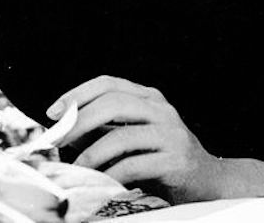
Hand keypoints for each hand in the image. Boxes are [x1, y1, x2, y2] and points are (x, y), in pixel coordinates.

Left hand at [47, 75, 223, 202]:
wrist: (209, 181)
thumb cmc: (162, 158)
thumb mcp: (133, 137)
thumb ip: (104, 130)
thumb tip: (64, 130)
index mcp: (148, 97)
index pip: (108, 83)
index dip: (77, 94)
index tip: (54, 112)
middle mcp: (160, 109)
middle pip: (113, 103)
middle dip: (79, 121)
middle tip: (58, 139)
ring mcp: (171, 133)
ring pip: (122, 135)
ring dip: (92, 153)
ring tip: (76, 167)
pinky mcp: (176, 160)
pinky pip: (135, 164)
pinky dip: (111, 174)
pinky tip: (101, 181)